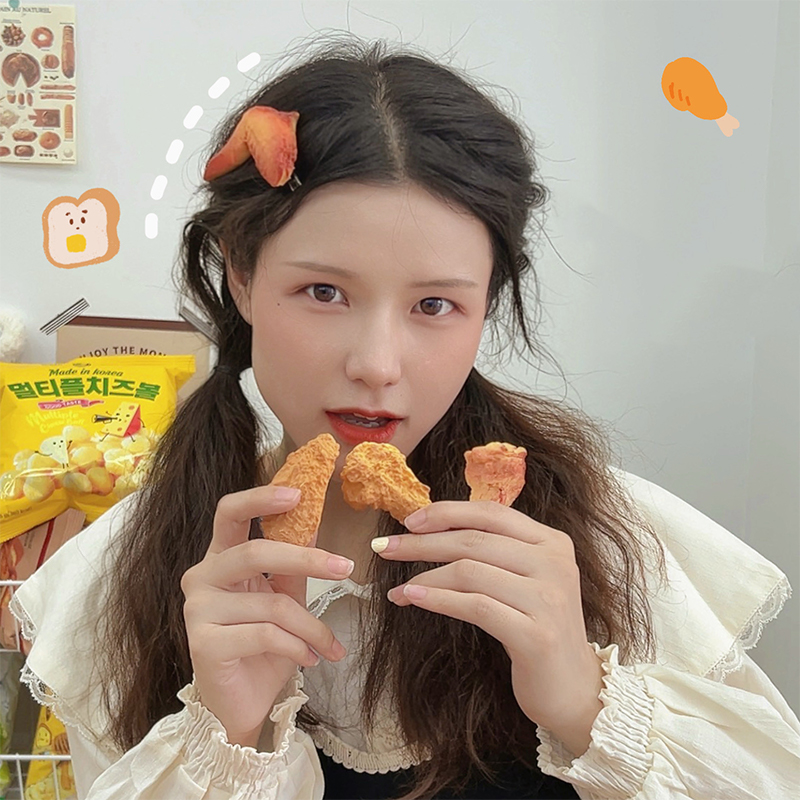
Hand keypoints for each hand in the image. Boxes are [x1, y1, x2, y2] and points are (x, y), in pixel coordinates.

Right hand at [180, 485, 353, 746]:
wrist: (242, 704)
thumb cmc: (263, 647)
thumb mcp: (283, 599)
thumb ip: (293, 565)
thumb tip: (313, 523)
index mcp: (219, 559)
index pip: (228, 513)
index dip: (261, 498)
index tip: (300, 494)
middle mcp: (201, 577)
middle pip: (254, 552)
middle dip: (305, 559)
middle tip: (346, 567)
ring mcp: (197, 610)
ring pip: (270, 604)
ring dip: (311, 627)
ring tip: (330, 645)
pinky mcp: (203, 643)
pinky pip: (265, 634)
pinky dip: (296, 647)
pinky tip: (310, 659)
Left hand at [373, 501, 603, 741]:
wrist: (573, 689)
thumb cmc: (536, 629)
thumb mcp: (524, 580)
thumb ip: (495, 552)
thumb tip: (432, 529)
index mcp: (551, 542)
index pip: (491, 512)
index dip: (446, 513)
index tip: (409, 521)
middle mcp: (555, 563)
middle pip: (474, 540)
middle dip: (422, 542)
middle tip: (385, 549)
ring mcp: (549, 598)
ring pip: (470, 571)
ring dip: (424, 576)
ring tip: (397, 588)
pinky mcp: (536, 635)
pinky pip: (474, 606)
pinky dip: (437, 600)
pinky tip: (413, 598)